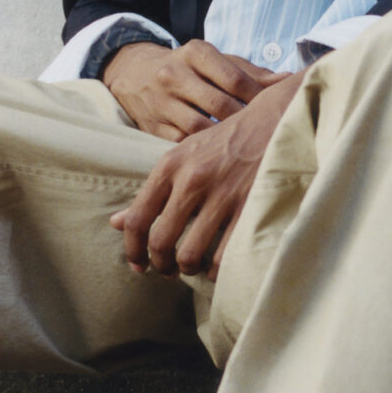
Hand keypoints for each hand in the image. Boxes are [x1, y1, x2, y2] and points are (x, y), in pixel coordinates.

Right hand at [103, 38, 281, 140]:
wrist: (133, 74)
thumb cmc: (189, 68)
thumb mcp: (215, 61)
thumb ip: (251, 72)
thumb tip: (289, 81)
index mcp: (196, 53)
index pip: (234, 78)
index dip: (258, 97)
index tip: (274, 110)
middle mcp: (175, 74)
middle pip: (220, 104)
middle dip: (245, 121)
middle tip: (264, 134)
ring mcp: (161, 102)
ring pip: (200, 127)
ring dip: (224, 140)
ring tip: (245, 147)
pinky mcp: (151, 125)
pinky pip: (181, 143)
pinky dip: (201, 151)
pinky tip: (218, 155)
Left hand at [112, 70, 307, 277]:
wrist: (274, 121)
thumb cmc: (224, 142)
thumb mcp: (183, 157)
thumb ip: (153, 191)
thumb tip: (117, 223)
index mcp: (170, 166)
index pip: (138, 218)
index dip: (133, 250)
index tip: (138, 265)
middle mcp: (191, 180)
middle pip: (160, 241)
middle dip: (161, 265)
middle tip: (168, 271)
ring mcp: (222, 194)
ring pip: (190, 253)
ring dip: (188, 268)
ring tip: (193, 266)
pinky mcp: (249, 206)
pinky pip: (223, 255)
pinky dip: (217, 269)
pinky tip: (217, 266)